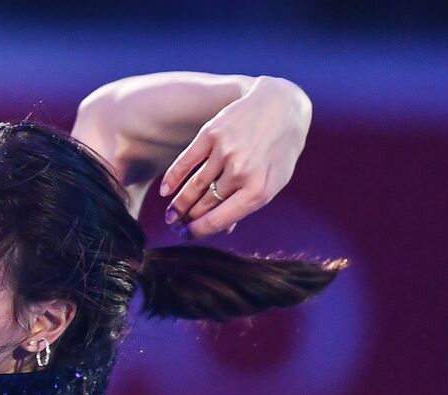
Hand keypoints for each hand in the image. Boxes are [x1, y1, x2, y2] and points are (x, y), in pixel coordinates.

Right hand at [160, 75, 310, 238]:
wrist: (282, 105)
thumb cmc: (279, 148)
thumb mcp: (273, 179)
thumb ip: (248, 202)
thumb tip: (223, 229)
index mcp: (259, 190)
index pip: (219, 218)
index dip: (198, 231)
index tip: (185, 235)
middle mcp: (241, 172)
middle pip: (205, 203)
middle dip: (187, 218)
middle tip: (175, 226)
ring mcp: (225, 151)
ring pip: (195, 186)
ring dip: (178, 204)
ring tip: (169, 216)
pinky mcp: (212, 133)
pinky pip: (187, 161)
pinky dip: (173, 178)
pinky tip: (165, 191)